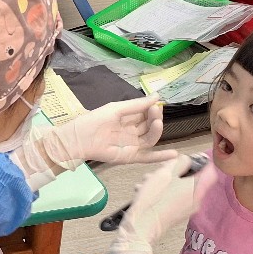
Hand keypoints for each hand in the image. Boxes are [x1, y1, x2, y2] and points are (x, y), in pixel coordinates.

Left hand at [10, 96, 175, 190]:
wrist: (79, 138)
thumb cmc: (94, 121)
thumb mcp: (116, 109)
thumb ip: (136, 104)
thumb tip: (157, 96)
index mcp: (128, 119)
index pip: (146, 113)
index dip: (153, 109)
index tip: (157, 103)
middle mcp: (132, 132)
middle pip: (150, 125)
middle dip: (155, 117)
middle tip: (156, 110)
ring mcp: (132, 145)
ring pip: (151, 138)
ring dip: (157, 130)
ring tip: (157, 122)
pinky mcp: (129, 157)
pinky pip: (147, 157)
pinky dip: (160, 157)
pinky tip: (174, 155)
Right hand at [105, 154, 213, 253]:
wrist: (142, 225)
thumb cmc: (154, 199)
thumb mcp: (166, 173)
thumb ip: (180, 163)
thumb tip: (188, 159)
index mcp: (197, 189)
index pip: (210, 171)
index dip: (202, 162)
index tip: (189, 158)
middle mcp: (196, 200)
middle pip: (192, 179)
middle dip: (176, 171)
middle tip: (161, 168)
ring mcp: (186, 209)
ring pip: (180, 188)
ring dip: (165, 181)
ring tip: (148, 180)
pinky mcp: (176, 215)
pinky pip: (174, 198)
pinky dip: (163, 192)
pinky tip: (146, 191)